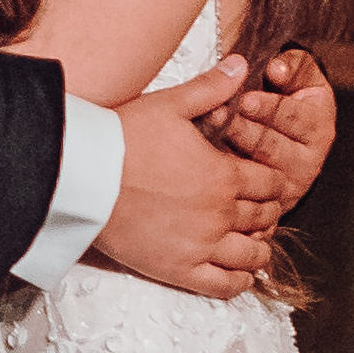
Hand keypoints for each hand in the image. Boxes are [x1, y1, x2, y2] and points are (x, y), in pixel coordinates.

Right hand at [91, 52, 284, 296]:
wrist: (80, 176)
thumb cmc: (122, 137)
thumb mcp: (169, 104)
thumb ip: (210, 89)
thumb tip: (241, 65)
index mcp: (224, 174)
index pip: (270, 183)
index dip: (272, 182)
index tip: (264, 183)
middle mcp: (220, 214)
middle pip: (263, 218)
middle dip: (266, 213)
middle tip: (258, 210)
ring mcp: (201, 246)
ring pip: (250, 255)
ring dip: (258, 249)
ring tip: (252, 243)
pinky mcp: (177, 270)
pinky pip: (222, 287)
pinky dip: (239, 283)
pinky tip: (239, 275)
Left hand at [217, 45, 336, 210]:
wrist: (281, 136)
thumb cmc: (286, 100)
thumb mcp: (298, 78)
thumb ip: (293, 65)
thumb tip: (276, 68)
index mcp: (319, 127)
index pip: (296, 118)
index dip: (270, 107)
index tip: (245, 98)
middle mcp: (309, 160)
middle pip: (273, 146)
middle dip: (243, 129)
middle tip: (216, 114)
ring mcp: (287, 185)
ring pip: (256, 170)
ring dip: (229, 151)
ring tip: (206, 133)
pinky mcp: (267, 203)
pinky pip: (244, 192)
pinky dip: (223, 175)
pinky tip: (204, 160)